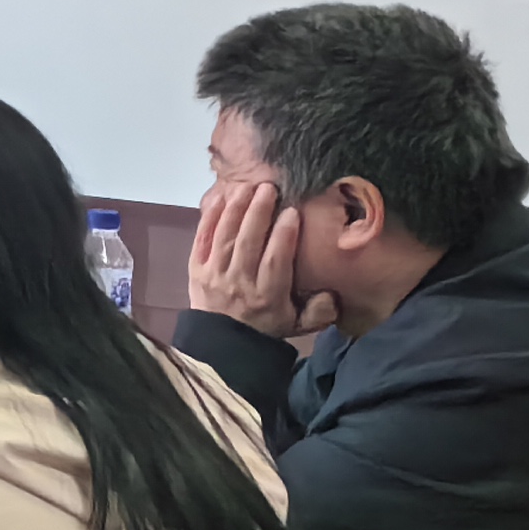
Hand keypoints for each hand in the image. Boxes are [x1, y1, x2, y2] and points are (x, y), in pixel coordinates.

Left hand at [188, 180, 331, 341]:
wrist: (222, 343)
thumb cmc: (265, 327)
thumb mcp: (296, 325)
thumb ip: (318, 311)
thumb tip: (332, 294)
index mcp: (266, 295)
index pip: (275, 261)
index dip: (283, 235)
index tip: (292, 211)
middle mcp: (238, 282)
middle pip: (247, 242)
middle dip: (258, 213)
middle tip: (268, 188)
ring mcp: (214, 274)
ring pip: (224, 237)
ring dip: (236, 209)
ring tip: (247, 187)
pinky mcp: (196, 269)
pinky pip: (201, 240)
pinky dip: (209, 219)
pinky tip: (219, 199)